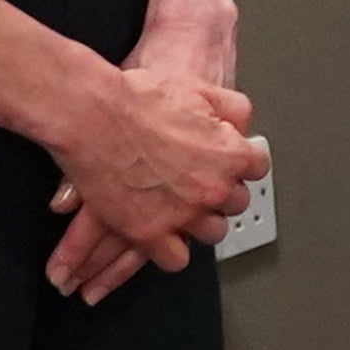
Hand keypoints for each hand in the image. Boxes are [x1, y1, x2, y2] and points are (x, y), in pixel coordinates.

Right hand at [45, 56, 266, 300]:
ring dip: (200, 223)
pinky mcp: (149, 233)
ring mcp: (183, 214)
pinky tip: (163, 237)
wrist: (92, 114)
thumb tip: (240, 123)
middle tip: (200, 185)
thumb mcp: (199, 90)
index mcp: (230, 155)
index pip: (257, 168)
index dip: (240, 163)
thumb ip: (231, 108)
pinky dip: (170, 252)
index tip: (228, 163)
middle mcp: (213, 189)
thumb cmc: (138, 99)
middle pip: (236, 204)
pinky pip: (175, 260)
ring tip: (183, 210)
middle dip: (221, 194)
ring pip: (212, 233)